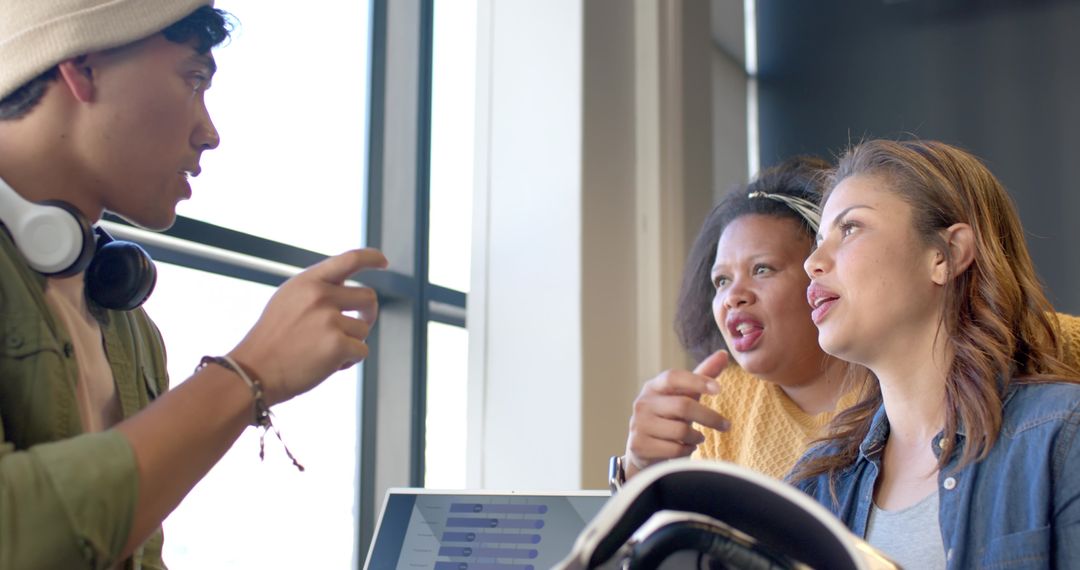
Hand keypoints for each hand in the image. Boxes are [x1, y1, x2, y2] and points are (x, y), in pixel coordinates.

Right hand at [227, 248, 386, 405]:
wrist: (253, 371)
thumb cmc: (271, 340)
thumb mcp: (288, 301)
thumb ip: (316, 291)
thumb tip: (350, 291)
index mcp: (308, 281)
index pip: (349, 260)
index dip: (371, 258)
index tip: (383, 262)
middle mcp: (320, 296)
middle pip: (368, 297)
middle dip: (368, 313)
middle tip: (358, 327)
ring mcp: (330, 320)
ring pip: (364, 329)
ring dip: (352, 342)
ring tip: (324, 352)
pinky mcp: (337, 345)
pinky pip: (362, 350)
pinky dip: (349, 361)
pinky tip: (326, 365)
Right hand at [624, 350, 730, 478]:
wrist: (643, 447)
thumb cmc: (669, 416)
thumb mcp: (684, 395)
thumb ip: (702, 375)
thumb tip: (724, 354)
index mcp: (654, 386)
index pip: (673, 377)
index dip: (696, 381)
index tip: (718, 389)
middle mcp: (643, 403)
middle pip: (683, 406)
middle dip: (709, 417)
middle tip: (726, 425)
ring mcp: (639, 424)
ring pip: (680, 431)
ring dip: (696, 437)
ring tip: (697, 438)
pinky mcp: (639, 445)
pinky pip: (674, 450)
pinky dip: (687, 451)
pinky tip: (685, 448)